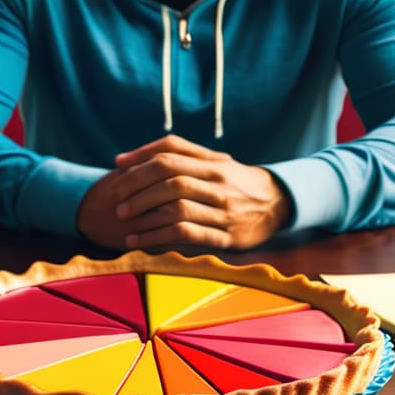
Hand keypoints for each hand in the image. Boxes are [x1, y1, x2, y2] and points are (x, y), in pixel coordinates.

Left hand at [76, 135, 292, 250]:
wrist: (278, 204)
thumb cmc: (235, 182)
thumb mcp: (215, 162)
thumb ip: (180, 156)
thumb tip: (127, 159)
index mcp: (214, 162)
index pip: (171, 152)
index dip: (140, 158)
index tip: (117, 167)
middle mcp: (218, 184)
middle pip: (171, 178)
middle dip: (137, 188)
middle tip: (116, 200)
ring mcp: (223, 211)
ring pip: (177, 207)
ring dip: (145, 214)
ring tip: (123, 221)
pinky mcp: (225, 236)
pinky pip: (186, 235)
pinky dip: (157, 237)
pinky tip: (137, 241)